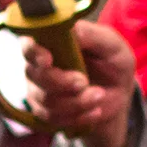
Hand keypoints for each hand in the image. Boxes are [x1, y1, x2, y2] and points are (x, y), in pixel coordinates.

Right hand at [21, 22, 137, 146]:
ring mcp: (38, 88)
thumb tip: (71, 29)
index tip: (48, 61)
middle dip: (62, 82)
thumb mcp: (111, 45)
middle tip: (85, 82)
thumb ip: (91, 34)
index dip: (34, 52)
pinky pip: (52, 118)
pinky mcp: (43, 110)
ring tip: (99, 96)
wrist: (117, 94)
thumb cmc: (112, 62)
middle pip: (35, 75)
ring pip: (46, 100)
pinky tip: (94, 110)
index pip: (29, 44)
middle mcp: (38, 64)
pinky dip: (77, 116)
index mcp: (51, 41)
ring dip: (77, 102)